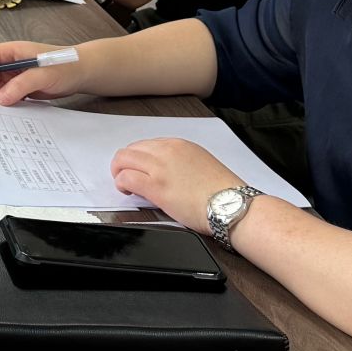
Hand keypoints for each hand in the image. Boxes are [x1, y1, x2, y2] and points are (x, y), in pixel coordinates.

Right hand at [0, 39, 89, 104]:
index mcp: (11, 51)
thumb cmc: (66, 66)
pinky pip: (6, 95)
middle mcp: (9, 62)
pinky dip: (6, 102)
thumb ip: (21, 85)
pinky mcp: (20, 87)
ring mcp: (14, 75)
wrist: (82, 74)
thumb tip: (0, 98)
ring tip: (8, 104)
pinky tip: (16, 107)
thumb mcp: (44, 75)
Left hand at [110, 138, 240, 227]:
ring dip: (119, 171)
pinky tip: (127, 191)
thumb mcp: (199, 164)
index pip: (146, 145)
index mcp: (179, 145)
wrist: (231, 206)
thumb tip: (163, 172)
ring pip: (123, 159)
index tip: (139, 168)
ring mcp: (160, 168)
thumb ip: (178, 163)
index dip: (138, 158)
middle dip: (124, 163)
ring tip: (125, 184)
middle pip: (131, 149)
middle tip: (126, 175)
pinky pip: (126, 178)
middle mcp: (167, 151)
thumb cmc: (222, 192)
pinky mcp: (156, 187)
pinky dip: (121, 183)